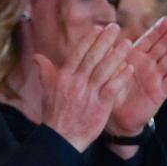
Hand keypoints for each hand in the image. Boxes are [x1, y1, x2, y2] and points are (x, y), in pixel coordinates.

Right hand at [37, 23, 133, 151]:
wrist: (60, 138)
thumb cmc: (54, 114)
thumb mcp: (47, 91)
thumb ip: (45, 72)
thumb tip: (37, 57)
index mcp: (63, 77)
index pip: (77, 54)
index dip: (89, 40)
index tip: (98, 28)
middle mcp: (75, 83)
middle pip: (92, 57)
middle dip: (104, 41)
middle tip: (115, 27)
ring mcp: (88, 94)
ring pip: (104, 70)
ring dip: (116, 55)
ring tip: (127, 43)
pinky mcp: (99, 106)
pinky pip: (112, 88)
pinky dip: (120, 77)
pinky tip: (130, 67)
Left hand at [107, 17, 166, 135]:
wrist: (114, 116)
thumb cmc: (109, 90)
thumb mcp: (108, 69)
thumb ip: (108, 52)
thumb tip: (101, 30)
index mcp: (135, 57)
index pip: (149, 40)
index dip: (158, 30)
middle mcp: (148, 65)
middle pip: (163, 47)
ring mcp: (155, 78)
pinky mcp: (160, 92)